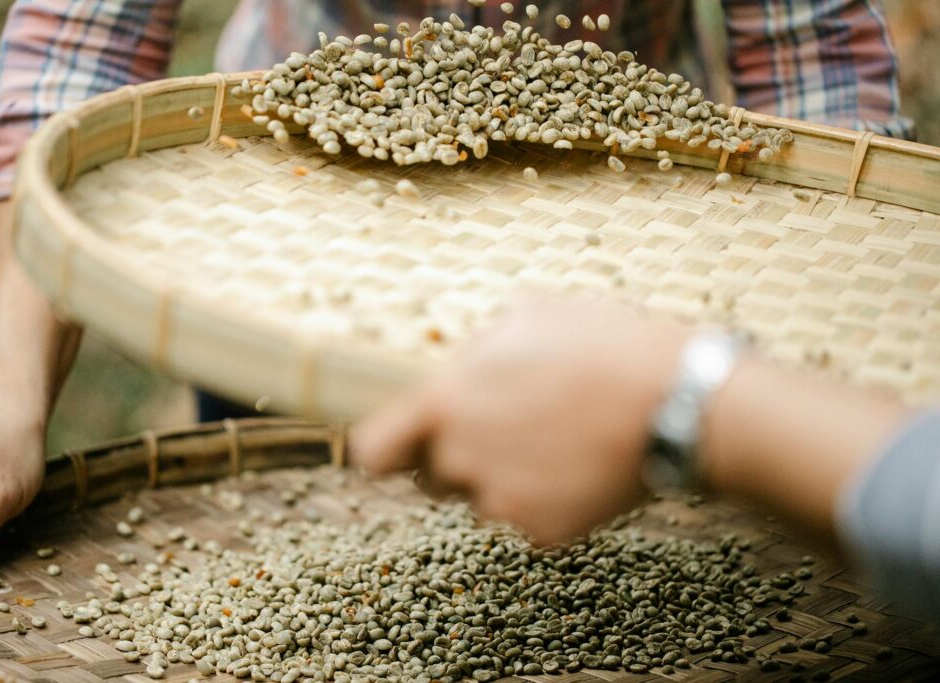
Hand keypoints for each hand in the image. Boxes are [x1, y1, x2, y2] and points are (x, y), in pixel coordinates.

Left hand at [352, 299, 689, 544]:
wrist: (679, 402)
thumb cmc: (603, 346)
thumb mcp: (528, 316)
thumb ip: (476, 351)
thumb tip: (462, 368)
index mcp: (446, 403)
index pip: (374, 451)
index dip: (385, 449)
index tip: (403, 445)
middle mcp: (462, 459)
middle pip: (432, 476)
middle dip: (456, 458)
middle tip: (508, 430)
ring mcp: (502, 501)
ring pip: (482, 498)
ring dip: (504, 478)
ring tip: (558, 440)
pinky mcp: (543, 531)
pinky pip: (528, 518)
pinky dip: (549, 499)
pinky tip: (582, 464)